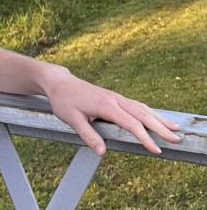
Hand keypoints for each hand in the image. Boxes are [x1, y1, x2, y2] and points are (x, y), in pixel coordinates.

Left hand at [37, 65, 181, 155]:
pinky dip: (148, 112)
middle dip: (160, 127)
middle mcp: (114, 99)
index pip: (130, 123)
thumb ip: (88, 135)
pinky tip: (155, 118)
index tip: (156, 150)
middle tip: (176, 139)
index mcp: (106, 105)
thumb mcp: (72, 119)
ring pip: (141, 108)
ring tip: (174, 128)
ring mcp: (115, 97)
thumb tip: (102, 152)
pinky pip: (135, 105)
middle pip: (141, 114)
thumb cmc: (64, 101)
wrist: (59, 82)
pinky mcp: (114, 97)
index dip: (144, 137)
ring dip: (158, 118)